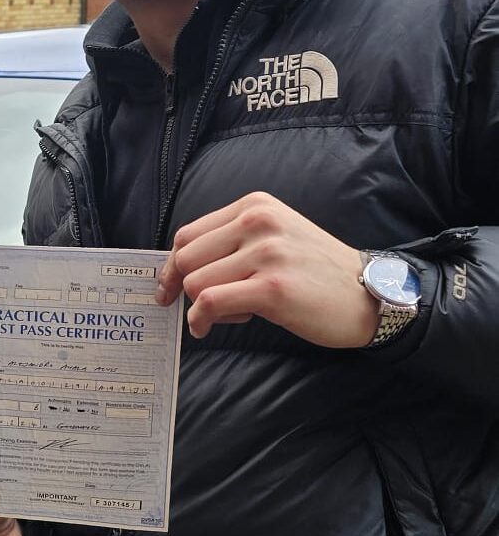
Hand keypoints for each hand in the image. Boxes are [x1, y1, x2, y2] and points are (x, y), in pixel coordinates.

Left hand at [155, 193, 380, 346]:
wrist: (366, 294)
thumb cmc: (315, 272)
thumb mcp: (274, 237)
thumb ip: (232, 242)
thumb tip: (179, 268)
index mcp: (255, 207)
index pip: (188, 234)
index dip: (172, 265)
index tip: (168, 287)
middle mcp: (258, 222)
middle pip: (186, 258)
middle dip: (181, 287)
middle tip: (195, 306)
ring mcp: (266, 253)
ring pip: (195, 282)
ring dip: (200, 306)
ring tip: (229, 313)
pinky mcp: (271, 288)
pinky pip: (209, 303)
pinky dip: (199, 320)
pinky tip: (206, 328)